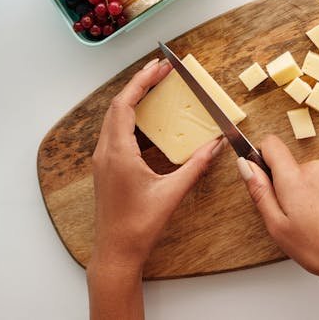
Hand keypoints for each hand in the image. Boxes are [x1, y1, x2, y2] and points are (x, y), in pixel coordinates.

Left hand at [87, 59, 222, 318]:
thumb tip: (216, 144)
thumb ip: (196, 165)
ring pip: (113, 117)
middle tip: (160, 70)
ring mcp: (103, 160)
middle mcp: (105, 152)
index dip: (142, 82)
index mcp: (118, 153)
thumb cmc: (138, 226)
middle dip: (139, 84)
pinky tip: (146, 119)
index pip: (126, 104)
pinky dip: (129, 116)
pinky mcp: (106, 168)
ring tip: (154, 87)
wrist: (115, 252)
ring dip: (133, 99)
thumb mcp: (172, 193)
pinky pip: (114, 131)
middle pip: (118, 105)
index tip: (159, 67)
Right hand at [236, 135, 318, 286]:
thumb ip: (259, 191)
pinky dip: (318, 199)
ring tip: (310, 223)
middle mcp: (315, 169)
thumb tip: (245, 165)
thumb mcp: (277, 225)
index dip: (260, 157)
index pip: (270, 143)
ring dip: (302, 194)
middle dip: (283, 186)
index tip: (261, 178)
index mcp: (294, 177)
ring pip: (305, 177)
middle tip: (289, 217)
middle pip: (288, 165)